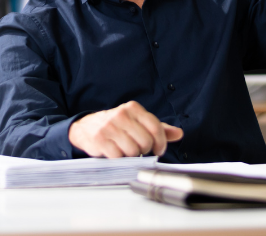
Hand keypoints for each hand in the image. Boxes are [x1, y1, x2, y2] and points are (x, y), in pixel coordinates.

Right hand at [68, 101, 183, 157]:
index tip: (159, 149)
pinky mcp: (99, 139)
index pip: (155, 127)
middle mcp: (121, 114)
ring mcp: (109, 126)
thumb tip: (179, 133)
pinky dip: (119, 158)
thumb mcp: (138, 122)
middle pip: (145, 141)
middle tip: (138, 149)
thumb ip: (159, 128)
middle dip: (144, 149)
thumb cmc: (117, 125)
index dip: (161, 143)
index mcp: (133, 108)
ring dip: (131, 155)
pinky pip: (118, 156)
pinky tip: (115, 151)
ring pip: (132, 150)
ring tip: (125, 149)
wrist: (86, 127)